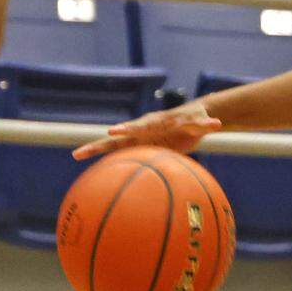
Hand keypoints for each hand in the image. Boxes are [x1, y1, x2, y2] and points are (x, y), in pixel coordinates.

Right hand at [73, 101, 222, 160]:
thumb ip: (205, 124)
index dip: (126, 128)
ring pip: (115, 145)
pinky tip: (95, 172)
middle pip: (118, 137)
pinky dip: (110, 160)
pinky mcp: (141, 146)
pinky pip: (123, 154)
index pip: (138, 125)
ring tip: (75, 155)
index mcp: (155, 121)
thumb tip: (216, 123)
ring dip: (96, 150)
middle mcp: (143, 128)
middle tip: (80, 151)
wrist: (192, 118)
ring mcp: (139, 137)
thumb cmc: (197, 118)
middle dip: (100, 144)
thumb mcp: (201, 120)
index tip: (112, 131)